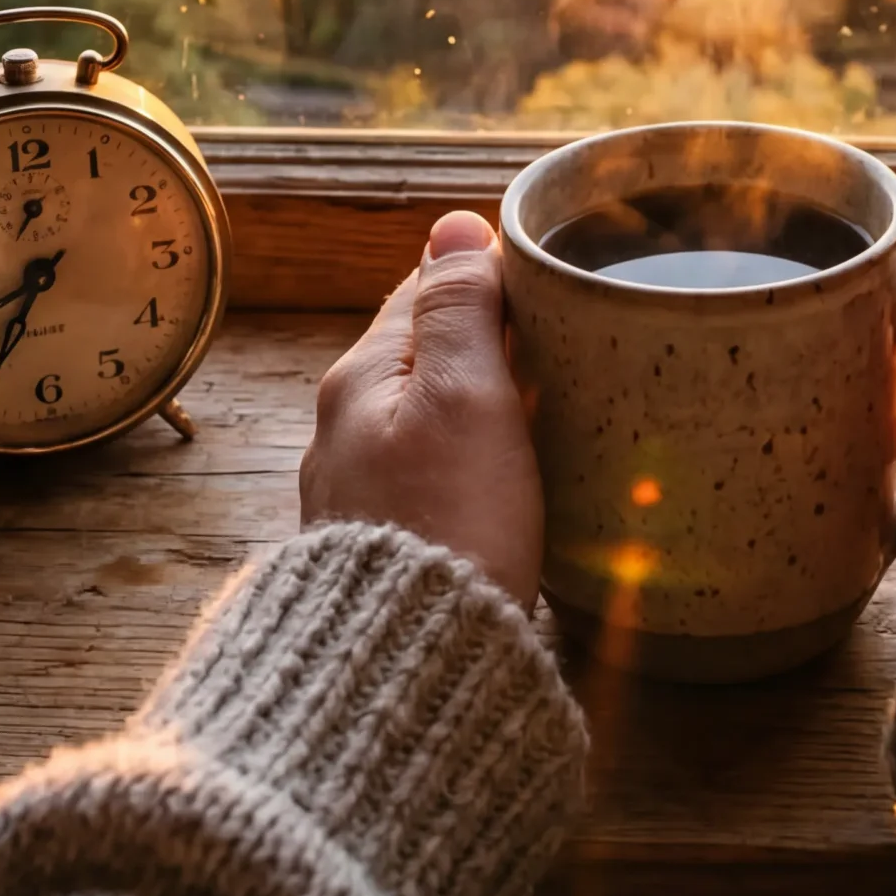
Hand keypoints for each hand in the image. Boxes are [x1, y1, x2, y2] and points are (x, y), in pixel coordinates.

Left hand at [300, 211, 543, 607]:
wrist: (408, 672)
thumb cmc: (448, 524)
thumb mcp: (465, 397)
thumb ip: (459, 307)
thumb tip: (452, 223)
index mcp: (359, 380)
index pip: (424, 291)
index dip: (487, 281)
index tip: (546, 288)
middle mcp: (340, 431)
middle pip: (422, 358)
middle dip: (481, 347)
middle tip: (555, 349)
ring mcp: (354, 495)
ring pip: (422, 421)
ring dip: (474, 410)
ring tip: (540, 415)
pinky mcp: (378, 551)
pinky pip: (424, 479)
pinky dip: (463, 465)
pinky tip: (500, 487)